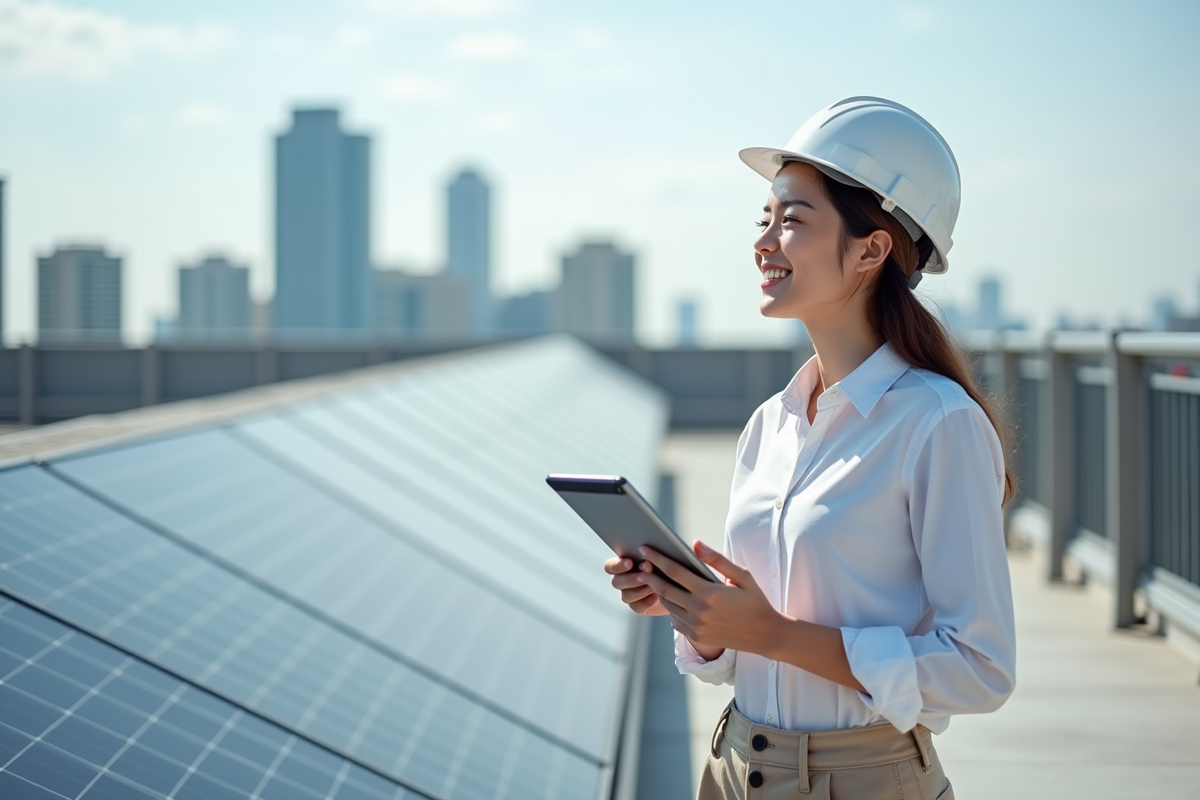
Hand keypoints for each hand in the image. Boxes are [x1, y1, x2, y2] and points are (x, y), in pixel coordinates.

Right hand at [603, 556, 668, 615]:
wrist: (677, 584)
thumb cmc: (667, 565)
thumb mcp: (659, 557)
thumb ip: (651, 557)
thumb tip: (647, 562)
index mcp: (622, 564)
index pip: (610, 566)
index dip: (616, 565)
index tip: (630, 562)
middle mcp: (623, 579)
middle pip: (616, 582)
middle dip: (631, 578)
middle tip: (647, 572)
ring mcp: (629, 594)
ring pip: (626, 595)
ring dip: (640, 589)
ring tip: (654, 585)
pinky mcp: (639, 606)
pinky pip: (637, 606)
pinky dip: (646, 601)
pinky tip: (656, 596)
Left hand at [637, 541, 781, 654]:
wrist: (764, 634)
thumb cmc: (755, 600)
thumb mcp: (741, 576)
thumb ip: (717, 560)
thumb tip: (695, 543)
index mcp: (709, 592)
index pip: (675, 571)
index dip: (658, 559)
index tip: (645, 549)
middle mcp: (699, 610)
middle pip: (665, 589)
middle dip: (650, 575)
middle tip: (640, 565)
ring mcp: (696, 626)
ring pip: (668, 605)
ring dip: (658, 591)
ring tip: (652, 579)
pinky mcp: (697, 636)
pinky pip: (675, 621)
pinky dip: (670, 609)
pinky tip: (670, 599)